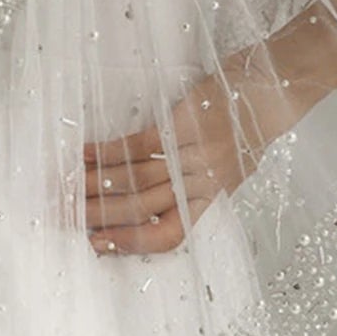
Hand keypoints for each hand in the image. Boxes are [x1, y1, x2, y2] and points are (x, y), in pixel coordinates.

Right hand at [82, 46, 305, 255]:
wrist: (274, 90)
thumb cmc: (251, 126)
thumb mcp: (230, 166)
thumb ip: (198, 184)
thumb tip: (158, 197)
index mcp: (212, 197)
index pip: (169, 234)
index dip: (131, 243)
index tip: (96, 245)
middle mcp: (203, 182)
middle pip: (142, 208)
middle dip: (98, 214)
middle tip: (62, 215)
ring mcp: (194, 154)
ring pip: (136, 180)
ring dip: (95, 184)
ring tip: (65, 187)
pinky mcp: (185, 124)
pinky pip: (140, 145)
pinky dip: (108, 151)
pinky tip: (84, 153)